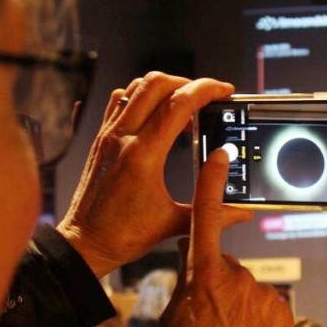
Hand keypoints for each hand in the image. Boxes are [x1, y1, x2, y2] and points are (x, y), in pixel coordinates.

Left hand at [57, 72, 251, 277]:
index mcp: (143, 155)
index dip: (206, 90)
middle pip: (156, 84)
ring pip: (135, 88)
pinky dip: (139, 97)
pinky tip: (154, 115)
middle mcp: (122, 138)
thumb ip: (211, 212)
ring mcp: (108, 135)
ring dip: (163, 88)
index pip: (178, 104)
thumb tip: (243, 212)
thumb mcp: (173, 223)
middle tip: (205, 98)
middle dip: (187, 83)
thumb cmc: (122, 235)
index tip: (224, 91)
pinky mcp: (100, 139)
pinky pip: (118, 101)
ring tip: (183, 107)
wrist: (84, 243)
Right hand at [161, 149, 294, 326]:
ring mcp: (264, 296)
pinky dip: (254, 315)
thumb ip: (185, 280)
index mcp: (204, 277)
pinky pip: (263, 302)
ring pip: (244, 286)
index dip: (212, 184)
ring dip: (235, 302)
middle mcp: (239, 279)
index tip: (221, 156)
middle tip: (204, 321)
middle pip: (223, 265)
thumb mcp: (171, 318)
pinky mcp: (283, 311)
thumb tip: (192, 251)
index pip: (206, 219)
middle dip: (214, 282)